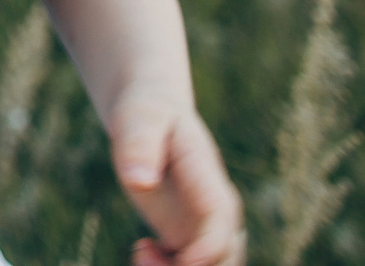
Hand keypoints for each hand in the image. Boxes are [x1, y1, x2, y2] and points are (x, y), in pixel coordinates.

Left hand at [110, 98, 244, 265]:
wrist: (151, 118)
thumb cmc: (146, 114)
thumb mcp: (139, 118)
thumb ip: (139, 144)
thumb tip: (137, 180)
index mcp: (209, 179)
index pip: (222, 222)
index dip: (210, 248)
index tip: (185, 260)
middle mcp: (217, 210)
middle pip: (227, 258)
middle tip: (142, 255)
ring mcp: (206, 227)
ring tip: (141, 251)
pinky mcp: (189, 237)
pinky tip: (142, 247)